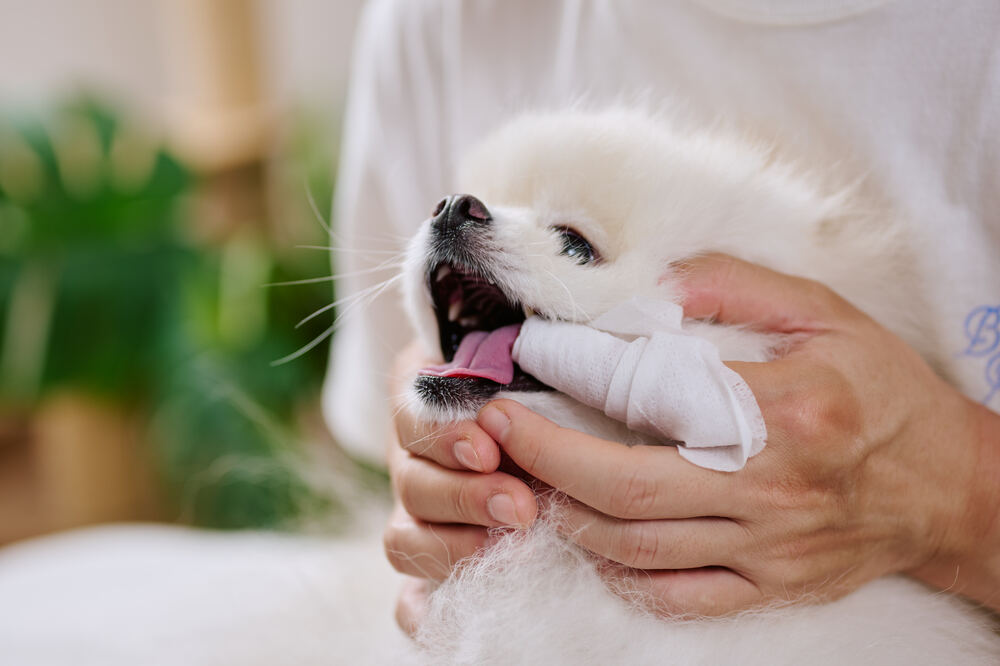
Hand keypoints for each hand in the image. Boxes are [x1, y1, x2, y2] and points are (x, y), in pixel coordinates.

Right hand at [383, 341, 537, 633]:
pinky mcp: (431, 562)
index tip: (488, 447)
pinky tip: (447, 616)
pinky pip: (409, 598)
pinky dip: (424, 610)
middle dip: (465, 497)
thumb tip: (524, 391)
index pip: (412, 417)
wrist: (535, 415)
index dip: (442, 437)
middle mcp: (414, 459)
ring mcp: (417, 514)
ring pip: (405, 540)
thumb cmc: (535, 383)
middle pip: (412, 485)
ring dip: (455, 546)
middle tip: (521, 506)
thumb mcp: (522, 361)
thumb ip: (519, 369)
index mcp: (425, 400)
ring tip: (516, 549)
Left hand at [474, 255, 999, 615]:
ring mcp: (768, 548)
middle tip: (494, 440)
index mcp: (781, 410)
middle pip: (628, 492)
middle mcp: (770, 488)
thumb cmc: (883, 393)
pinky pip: (679, 597)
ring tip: (522, 485)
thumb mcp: (825, 313)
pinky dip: (620, 577)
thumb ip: (736, 286)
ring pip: (640, 550)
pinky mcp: (771, 587)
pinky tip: (586, 546)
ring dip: (566, 522)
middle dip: (544, 466)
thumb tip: (655, 283)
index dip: (569, 404)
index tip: (513, 393)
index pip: (650, 408)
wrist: (949, 486)